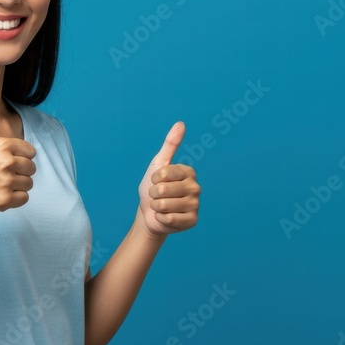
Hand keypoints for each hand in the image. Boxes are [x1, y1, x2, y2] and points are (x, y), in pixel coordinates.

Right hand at [0, 85, 35, 220]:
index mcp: (3, 144)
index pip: (30, 151)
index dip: (19, 157)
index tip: (3, 161)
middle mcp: (6, 162)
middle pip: (32, 168)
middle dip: (20, 172)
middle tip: (0, 174)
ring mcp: (6, 181)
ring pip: (29, 183)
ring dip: (18, 186)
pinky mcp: (6, 199)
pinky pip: (25, 198)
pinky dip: (15, 199)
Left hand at [137, 121, 199, 238]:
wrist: (149, 213)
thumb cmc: (153, 187)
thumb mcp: (158, 164)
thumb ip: (170, 144)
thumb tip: (181, 123)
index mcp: (188, 171)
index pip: (163, 173)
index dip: (153, 178)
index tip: (156, 181)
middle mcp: (195, 187)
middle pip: (162, 190)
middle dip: (153, 194)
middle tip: (157, 196)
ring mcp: (195, 205)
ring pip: (164, 205)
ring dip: (157, 207)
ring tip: (161, 206)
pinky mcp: (192, 220)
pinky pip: (169, 218)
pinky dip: (161, 219)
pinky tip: (166, 217)